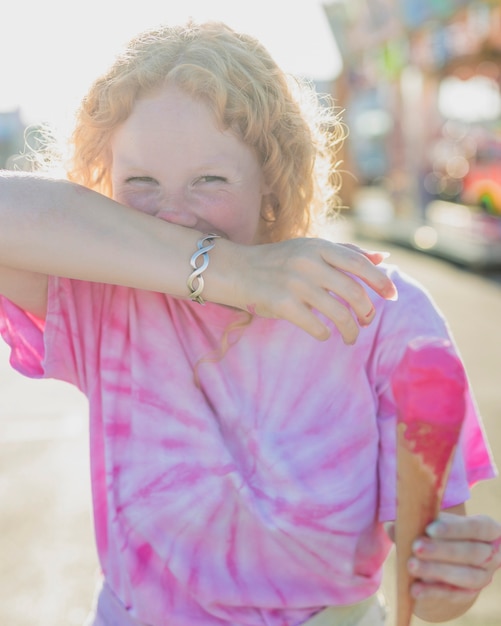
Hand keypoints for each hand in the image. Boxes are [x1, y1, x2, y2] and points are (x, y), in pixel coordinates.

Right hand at [232, 237, 396, 344]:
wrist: (237, 270)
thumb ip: (345, 253)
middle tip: (367, 321)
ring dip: (350, 330)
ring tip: (351, 337)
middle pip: (353, 292)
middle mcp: (308, 262)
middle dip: (366, 311)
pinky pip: (316, 325)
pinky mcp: (281, 304)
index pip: (359, 263)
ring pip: (338, 313)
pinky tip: (325, 334)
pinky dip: (325, 333)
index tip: (393, 296)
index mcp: (318, 246)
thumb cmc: (278, 261)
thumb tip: (383, 259)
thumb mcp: (310, 248)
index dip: (380, 281)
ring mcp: (294, 283)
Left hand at [409, 512, 500, 608]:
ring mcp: (483, 576)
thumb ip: (416, 522)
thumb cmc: (441, 529)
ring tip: (411, 566)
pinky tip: (415, 588)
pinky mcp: (469, 594)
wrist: (448, 552)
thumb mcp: (433, 521)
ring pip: (465, 576)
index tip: (430, 528)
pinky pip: (453, 594)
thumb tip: (392, 526)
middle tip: (416, 547)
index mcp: (488, 529)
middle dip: (442, 551)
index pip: (475, 528)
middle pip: (471, 553)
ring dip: (437, 571)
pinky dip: (433, 591)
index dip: (454, 529)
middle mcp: (492, 554)